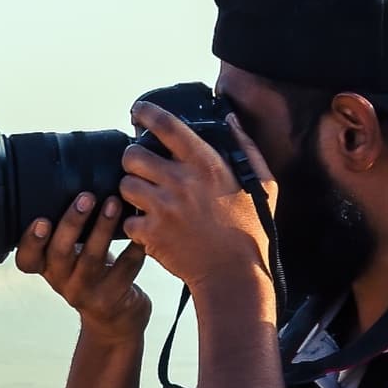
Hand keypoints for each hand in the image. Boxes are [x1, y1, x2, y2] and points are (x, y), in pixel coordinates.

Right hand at [13, 189, 149, 341]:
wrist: (115, 320)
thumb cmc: (93, 274)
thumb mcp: (73, 258)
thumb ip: (70, 233)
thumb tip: (80, 185)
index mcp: (47, 268)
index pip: (27, 259)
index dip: (30, 241)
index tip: (41, 220)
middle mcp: (62, 281)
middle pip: (60, 253)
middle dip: (72, 223)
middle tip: (86, 197)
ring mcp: (87, 292)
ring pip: (93, 259)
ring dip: (103, 228)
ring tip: (114, 203)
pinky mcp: (112, 298)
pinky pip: (125, 268)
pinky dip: (134, 246)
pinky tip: (141, 227)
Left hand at [117, 103, 278, 308]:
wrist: (234, 275)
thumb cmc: (251, 230)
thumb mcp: (262, 184)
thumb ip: (246, 147)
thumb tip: (230, 118)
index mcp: (206, 164)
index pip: (167, 126)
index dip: (147, 113)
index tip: (138, 111)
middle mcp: (180, 182)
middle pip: (132, 155)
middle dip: (134, 159)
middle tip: (142, 167)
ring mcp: (162, 208)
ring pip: (125, 185)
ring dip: (132, 190)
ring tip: (146, 198)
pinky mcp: (150, 234)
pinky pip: (127, 220)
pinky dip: (134, 223)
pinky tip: (149, 226)